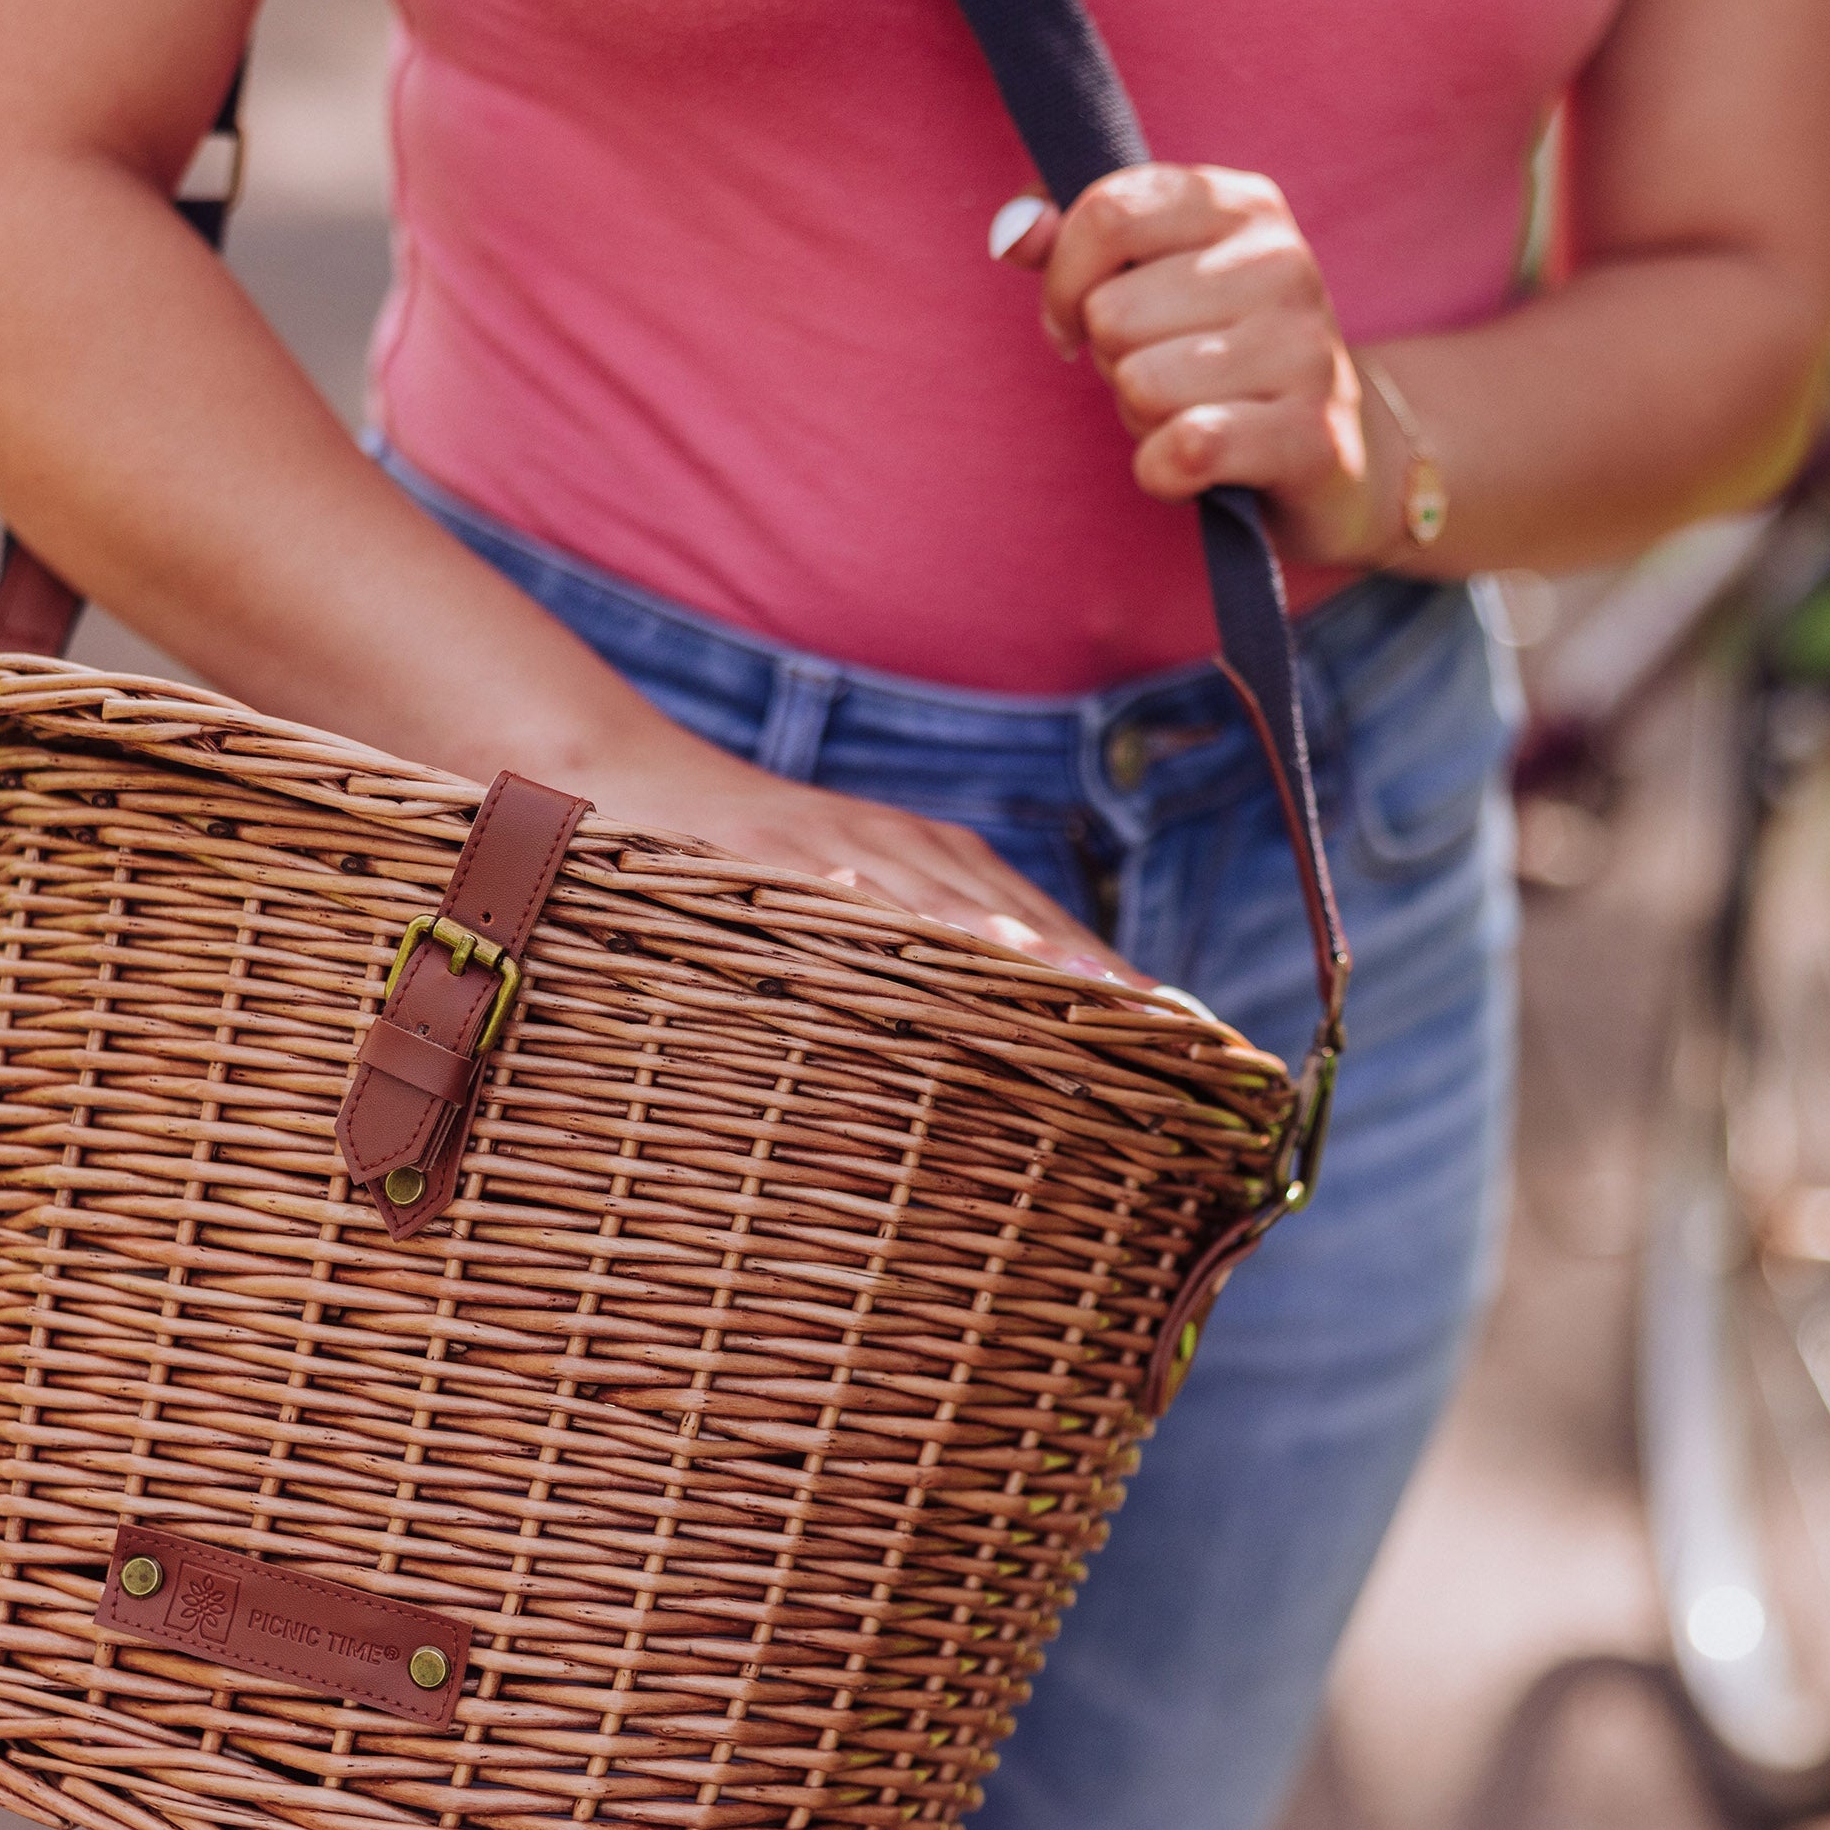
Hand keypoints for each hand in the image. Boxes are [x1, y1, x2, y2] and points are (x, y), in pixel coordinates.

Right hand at [586, 736, 1143, 987]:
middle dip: (1100, 977)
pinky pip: (863, 891)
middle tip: (1173, 1036)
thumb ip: (916, 965)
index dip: (1114, 982)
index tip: (1186, 1039)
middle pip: (1028, 921)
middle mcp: (917, 851)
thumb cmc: (754, 872)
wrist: (643, 780)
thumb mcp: (850, 914)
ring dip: (1034, 954)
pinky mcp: (791, 850)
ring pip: (962, 907)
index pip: (1048, 933)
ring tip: (1101, 1002)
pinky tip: (958, 952)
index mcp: (941, 868)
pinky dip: (915, 921)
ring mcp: (857, 847)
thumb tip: (986, 1049)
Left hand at [990, 166, 1399, 567]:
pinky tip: (1192, 469)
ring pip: (1139, 384)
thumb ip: (1074, 245)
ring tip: (1188, 417)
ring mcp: (1305, 348)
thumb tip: (1012, 231)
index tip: (1074, 322)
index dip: (1064, 281)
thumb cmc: (1220, 363)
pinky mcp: (1311, 435)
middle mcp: (1284, 262)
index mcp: (1242, 205)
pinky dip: (1162, 472)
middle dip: (1111, 363)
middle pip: (1111, 311)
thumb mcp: (1153, 283)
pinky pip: (1183, 448)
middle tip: (1161, 379)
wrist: (1335, 460)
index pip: (1109, 212)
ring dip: (1140, 420)